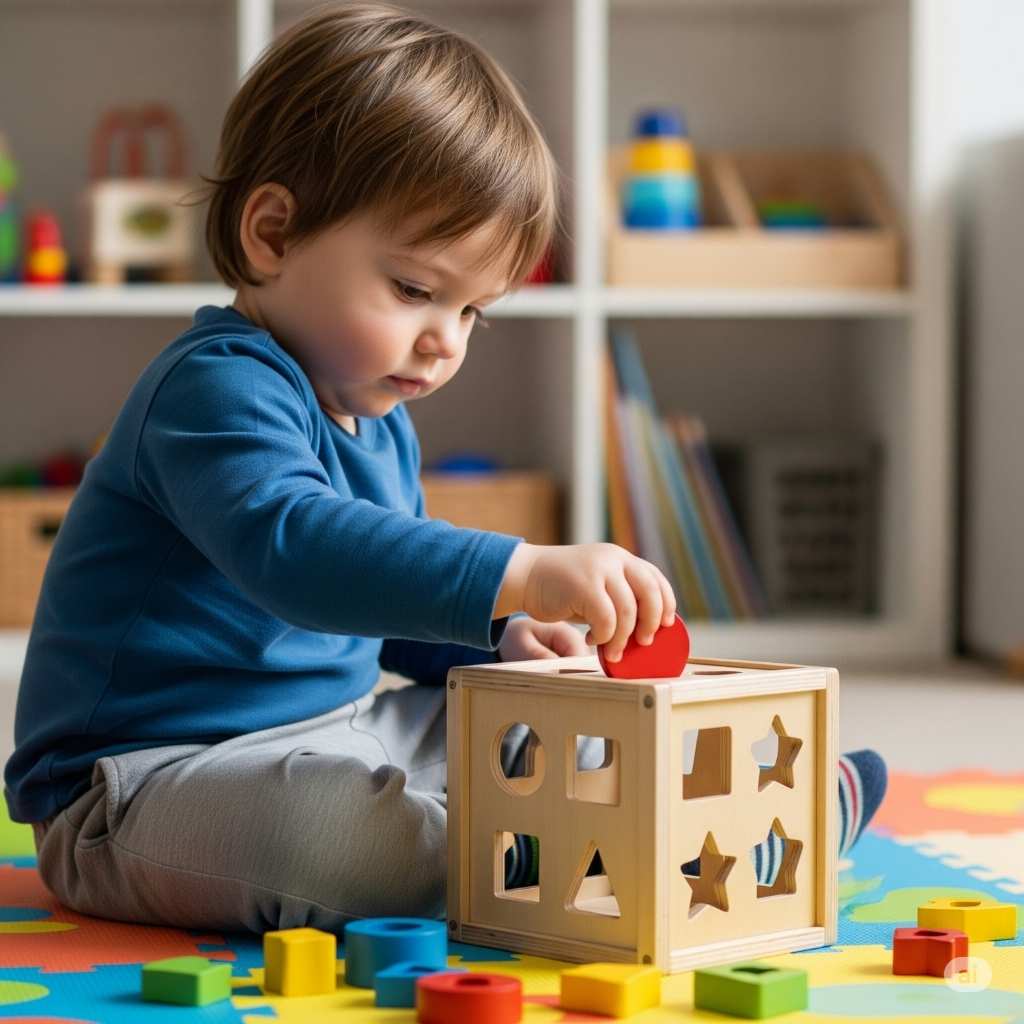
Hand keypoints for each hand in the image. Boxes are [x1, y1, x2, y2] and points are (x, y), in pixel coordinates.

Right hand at [494, 542, 676, 663]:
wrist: (525, 576)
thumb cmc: (562, 589)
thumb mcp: (597, 585)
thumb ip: (620, 597)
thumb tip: (646, 628)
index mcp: (620, 558)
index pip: (655, 578)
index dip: (667, 602)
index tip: (666, 624)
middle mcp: (614, 559)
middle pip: (650, 593)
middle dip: (652, 622)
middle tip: (644, 642)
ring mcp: (599, 569)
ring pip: (628, 611)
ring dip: (623, 638)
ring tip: (613, 652)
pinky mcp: (584, 585)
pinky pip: (606, 619)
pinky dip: (604, 636)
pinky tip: (591, 639)